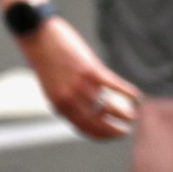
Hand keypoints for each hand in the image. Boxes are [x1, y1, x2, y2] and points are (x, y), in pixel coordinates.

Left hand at [20, 15, 138, 139]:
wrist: (35, 35)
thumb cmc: (44, 60)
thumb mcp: (50, 85)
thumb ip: (64, 99)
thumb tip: (82, 111)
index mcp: (59, 104)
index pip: (84, 128)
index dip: (101, 135)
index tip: (112, 135)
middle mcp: (70, 99)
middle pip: (99, 123)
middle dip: (115, 130)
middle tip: (125, 131)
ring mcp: (81, 85)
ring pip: (110, 107)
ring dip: (125, 114)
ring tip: (132, 115)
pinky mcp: (90, 70)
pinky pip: (115, 86)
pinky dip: (129, 93)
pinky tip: (137, 97)